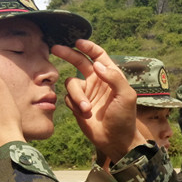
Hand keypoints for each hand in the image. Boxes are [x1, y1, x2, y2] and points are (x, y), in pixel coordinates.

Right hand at [53, 40, 149, 162]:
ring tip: (87, 108)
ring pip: (71, 82)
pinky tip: (84, 114)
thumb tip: (97, 64)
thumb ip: (114, 78)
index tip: (78, 42)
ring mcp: (86, 92)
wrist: (115, 140)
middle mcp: (96, 81)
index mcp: (110, 75)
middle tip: (55, 48)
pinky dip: (75, 105)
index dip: (88, 47)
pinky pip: (68, 98)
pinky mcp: (77, 105)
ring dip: (77, 95)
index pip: (98, 55)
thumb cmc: (125, 118)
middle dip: (68, 54)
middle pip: (78, 61)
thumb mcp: (126, 96)